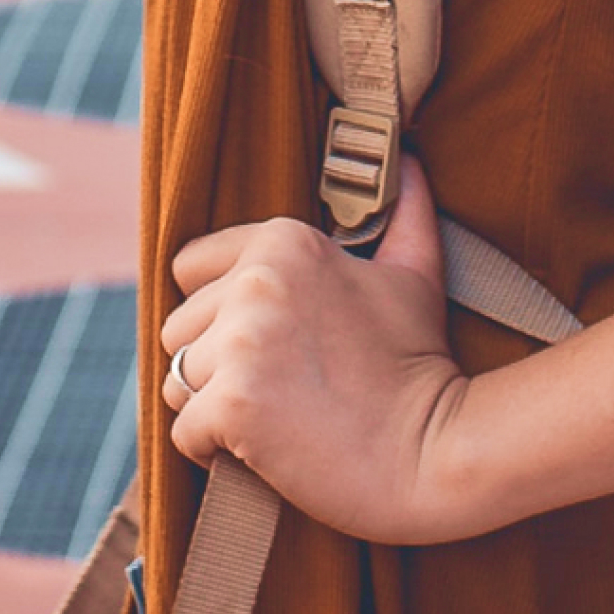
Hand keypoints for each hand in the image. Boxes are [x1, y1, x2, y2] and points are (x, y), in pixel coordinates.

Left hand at [162, 157, 485, 542]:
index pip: (190, 267)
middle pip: (179, 327)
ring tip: (274, 417)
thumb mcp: (415, 275)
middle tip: (280, 387)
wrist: (437, 453)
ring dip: (212, 407)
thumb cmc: (422, 364)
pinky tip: (266, 450)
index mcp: (285, 242)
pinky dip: (213, 451)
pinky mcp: (233, 405)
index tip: (271, 340)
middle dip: (217, 363)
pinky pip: (184, 432)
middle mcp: (255, 284)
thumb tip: (407, 159)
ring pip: (175, 380)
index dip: (222, 310)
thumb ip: (403, 213)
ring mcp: (241, 345)